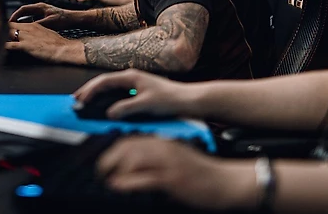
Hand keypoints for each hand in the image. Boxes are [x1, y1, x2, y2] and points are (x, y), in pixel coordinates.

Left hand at [6, 22, 84, 63]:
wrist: (64, 48)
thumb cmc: (58, 43)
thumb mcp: (47, 33)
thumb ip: (37, 33)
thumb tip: (33, 36)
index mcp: (32, 25)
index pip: (15, 22)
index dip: (5, 24)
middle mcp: (27, 29)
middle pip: (8, 25)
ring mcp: (26, 37)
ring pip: (6, 33)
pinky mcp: (26, 46)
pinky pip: (10, 46)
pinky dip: (1, 46)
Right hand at [9, 3, 77, 29]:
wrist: (74, 19)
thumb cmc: (64, 19)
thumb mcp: (50, 23)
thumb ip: (37, 24)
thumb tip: (26, 28)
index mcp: (40, 6)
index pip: (23, 9)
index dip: (15, 15)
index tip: (9, 22)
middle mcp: (40, 7)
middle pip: (24, 12)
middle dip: (16, 19)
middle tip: (10, 26)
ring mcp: (42, 11)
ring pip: (28, 16)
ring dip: (22, 22)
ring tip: (17, 29)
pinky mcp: (44, 16)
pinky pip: (33, 19)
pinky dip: (28, 24)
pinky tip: (28, 31)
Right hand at [73, 69, 193, 118]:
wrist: (189, 100)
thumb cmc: (170, 100)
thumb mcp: (146, 105)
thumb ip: (126, 108)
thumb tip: (109, 113)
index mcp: (131, 76)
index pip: (104, 81)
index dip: (90, 90)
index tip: (80, 99)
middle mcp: (131, 77)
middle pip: (104, 82)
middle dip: (89, 90)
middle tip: (75, 100)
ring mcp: (135, 84)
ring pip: (109, 86)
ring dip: (96, 93)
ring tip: (85, 101)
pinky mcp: (139, 91)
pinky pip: (116, 92)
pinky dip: (106, 97)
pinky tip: (103, 104)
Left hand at [97, 137, 256, 211]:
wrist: (228, 181)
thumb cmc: (202, 173)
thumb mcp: (176, 158)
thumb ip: (156, 157)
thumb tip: (130, 165)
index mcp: (163, 142)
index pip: (130, 139)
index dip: (112, 149)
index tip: (102, 160)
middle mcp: (163, 148)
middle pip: (126, 147)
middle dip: (107, 159)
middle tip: (99, 172)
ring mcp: (167, 163)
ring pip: (130, 160)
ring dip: (113, 170)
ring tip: (105, 180)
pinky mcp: (172, 179)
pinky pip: (142, 179)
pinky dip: (126, 183)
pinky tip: (118, 187)